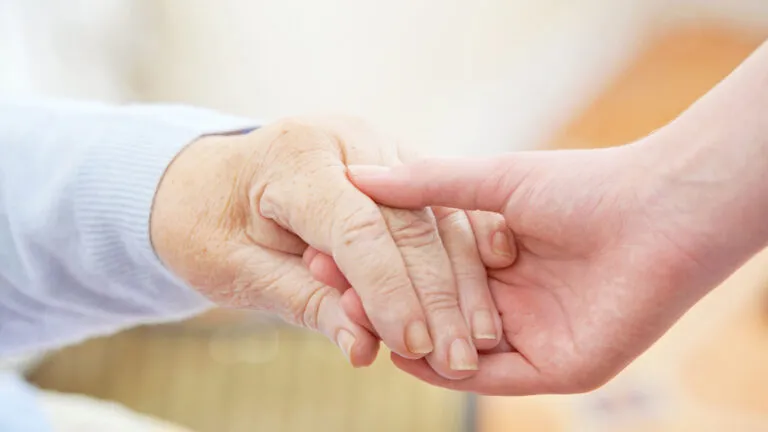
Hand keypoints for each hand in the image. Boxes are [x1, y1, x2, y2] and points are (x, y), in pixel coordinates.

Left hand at [149, 116, 505, 376]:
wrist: (208, 183)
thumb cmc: (209, 225)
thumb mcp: (237, 269)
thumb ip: (304, 302)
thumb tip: (364, 348)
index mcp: (297, 157)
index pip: (357, 228)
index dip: (388, 290)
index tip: (414, 344)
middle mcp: (348, 141)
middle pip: (409, 223)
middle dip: (437, 296)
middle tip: (457, 359)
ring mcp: (380, 149)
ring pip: (437, 216)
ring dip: (461, 281)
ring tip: (478, 341)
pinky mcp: (398, 167)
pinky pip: (439, 211)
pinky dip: (460, 256)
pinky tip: (480, 297)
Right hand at [340, 136, 741, 394]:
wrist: (658, 212)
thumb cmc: (583, 187)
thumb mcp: (491, 180)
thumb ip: (426, 186)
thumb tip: (356, 176)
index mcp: (497, 261)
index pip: (425, 274)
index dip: (379, 267)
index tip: (329, 254)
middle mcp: (510, 301)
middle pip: (434, 313)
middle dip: (383, 306)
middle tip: (331, 293)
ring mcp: (532, 336)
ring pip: (455, 349)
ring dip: (407, 339)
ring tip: (354, 322)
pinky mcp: (556, 367)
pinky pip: (491, 377)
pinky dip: (446, 371)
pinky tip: (405, 354)